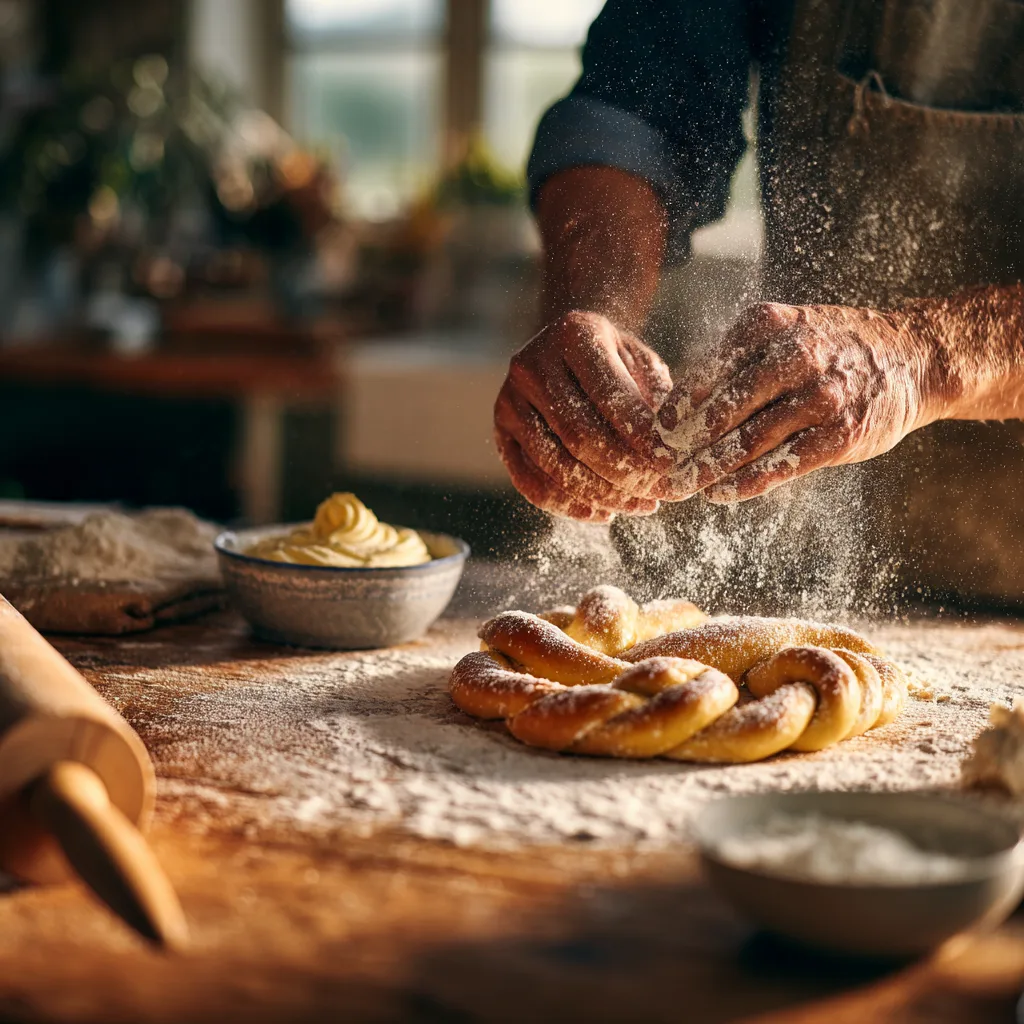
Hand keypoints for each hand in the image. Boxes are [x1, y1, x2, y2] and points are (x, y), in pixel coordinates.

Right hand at [495, 311, 683, 521]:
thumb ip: (659, 397)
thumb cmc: (616, 359)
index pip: (609, 394)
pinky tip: (604, 513)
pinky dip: (568, 506)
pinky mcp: (501, 434)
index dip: (640, 435)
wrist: (567, 349)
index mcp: (573, 334)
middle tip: (658, 493)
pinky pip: (530, 482)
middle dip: (624, 471)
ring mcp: (509, 401)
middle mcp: (532, 365)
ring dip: (602, 494)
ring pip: (555, 464)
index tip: (670, 463)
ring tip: (640, 507)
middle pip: (579, 434)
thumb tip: (675, 445)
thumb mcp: (642, 361)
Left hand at [657, 302, 938, 501]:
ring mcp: (821, 396)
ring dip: (709, 468)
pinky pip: (783, 463)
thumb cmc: (830, 348)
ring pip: (749, 439)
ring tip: (682, 486)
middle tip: (659, 466)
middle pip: (725, 408)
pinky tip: (721, 494)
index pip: (709, 371)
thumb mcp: (785, 331)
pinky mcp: (841, 434)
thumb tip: (677, 405)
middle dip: (686, 443)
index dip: (677, 408)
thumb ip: (738, 360)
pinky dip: (747, 482)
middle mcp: (795, 355)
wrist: (910, 356)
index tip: (655, 433)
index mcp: (770, 325)